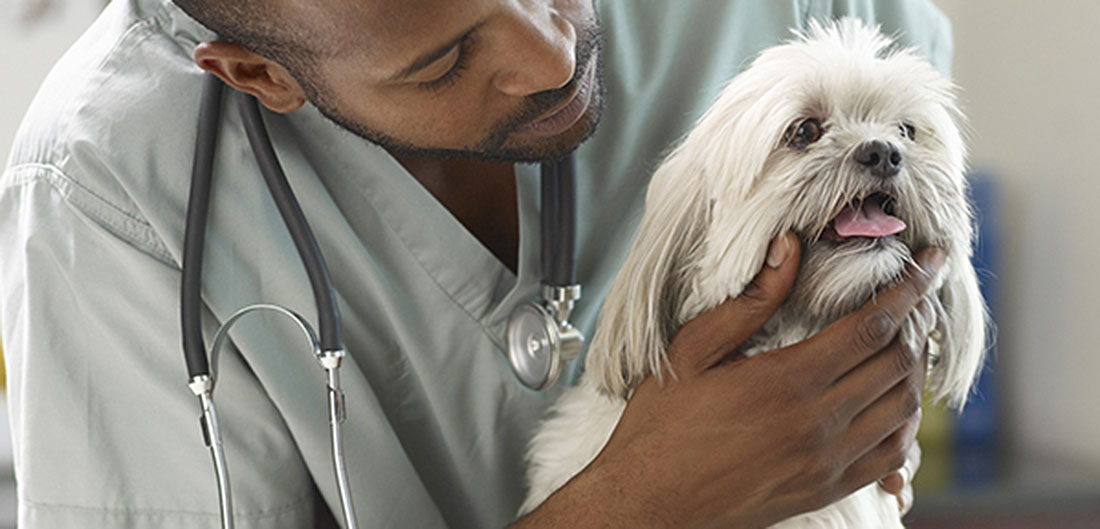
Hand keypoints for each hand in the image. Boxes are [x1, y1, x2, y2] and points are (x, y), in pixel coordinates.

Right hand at [518, 232, 942, 527]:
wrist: (650, 501)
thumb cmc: (662, 423)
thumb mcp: (693, 350)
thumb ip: (749, 301)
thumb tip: (790, 248)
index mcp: (787, 381)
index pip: (872, 327)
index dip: (910, 290)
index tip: (931, 262)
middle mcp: (818, 424)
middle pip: (897, 365)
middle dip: (914, 324)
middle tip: (914, 299)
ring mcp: (826, 463)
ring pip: (902, 411)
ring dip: (911, 372)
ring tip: (903, 345)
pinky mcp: (825, 490)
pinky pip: (889, 457)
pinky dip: (904, 425)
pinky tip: (892, 404)